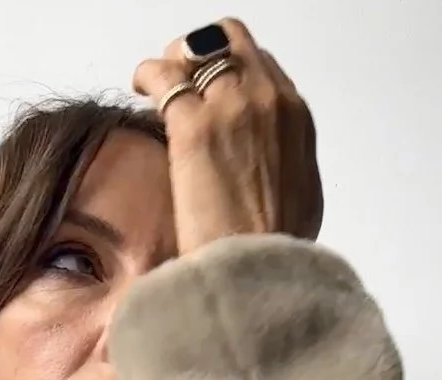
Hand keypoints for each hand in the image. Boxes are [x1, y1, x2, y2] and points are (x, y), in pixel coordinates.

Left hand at [132, 18, 322, 255]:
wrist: (258, 275)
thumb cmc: (277, 252)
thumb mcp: (300, 201)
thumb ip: (285, 167)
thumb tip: (269, 168)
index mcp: (296, 120)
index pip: (261, 67)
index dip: (232, 74)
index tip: (214, 91)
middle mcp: (268, 101)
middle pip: (230, 43)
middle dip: (202, 54)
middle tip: (182, 78)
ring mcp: (232, 107)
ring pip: (195, 50)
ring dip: (174, 61)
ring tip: (158, 85)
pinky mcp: (194, 126)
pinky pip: (164, 74)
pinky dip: (149, 74)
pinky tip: (141, 86)